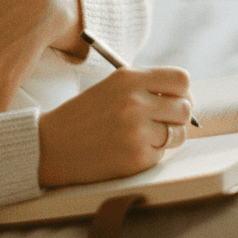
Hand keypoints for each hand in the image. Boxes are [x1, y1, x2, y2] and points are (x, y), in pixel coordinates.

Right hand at [37, 66, 192, 187]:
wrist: (52, 146)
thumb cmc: (84, 115)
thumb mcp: (112, 86)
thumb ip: (146, 86)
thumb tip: (184, 97)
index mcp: (129, 79)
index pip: (181, 79)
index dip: (183, 91)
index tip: (177, 99)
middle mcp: (136, 102)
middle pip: (185, 108)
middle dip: (177, 116)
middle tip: (163, 121)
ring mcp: (137, 132)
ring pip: (178, 134)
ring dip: (168, 136)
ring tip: (145, 136)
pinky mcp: (137, 158)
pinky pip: (162, 154)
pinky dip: (152, 153)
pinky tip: (130, 149)